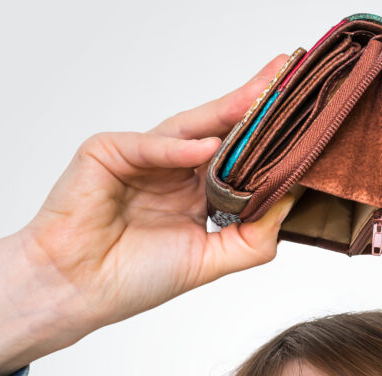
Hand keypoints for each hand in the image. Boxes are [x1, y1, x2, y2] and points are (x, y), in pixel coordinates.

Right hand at [0, 54, 293, 375]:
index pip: (238, 157)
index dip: (267, 138)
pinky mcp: (106, 152)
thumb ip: (253, 236)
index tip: (303, 119)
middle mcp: (172, 169)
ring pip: (187, 127)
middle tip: (286, 76)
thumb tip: (290, 201)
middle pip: (219, 130)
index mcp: (195, 191)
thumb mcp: (210, 260)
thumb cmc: (134, 277)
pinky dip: (174, 148)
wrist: (77, 291)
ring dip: (225, 111)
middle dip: (253, 104)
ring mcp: (140, 157)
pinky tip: (205, 147)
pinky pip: (147, 145)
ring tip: (262, 95)